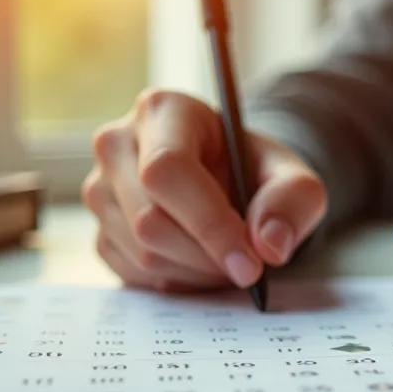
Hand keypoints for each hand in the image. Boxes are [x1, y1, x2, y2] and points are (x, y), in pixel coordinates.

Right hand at [82, 90, 326, 291]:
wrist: (229, 182)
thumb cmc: (255, 172)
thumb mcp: (292, 178)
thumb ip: (293, 201)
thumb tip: (269, 244)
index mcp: (163, 110)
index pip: (169, 169)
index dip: (209, 223)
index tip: (251, 264)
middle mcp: (117, 143)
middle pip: (149, 218)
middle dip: (207, 255)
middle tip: (248, 266)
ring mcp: (99, 188)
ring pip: (141, 252)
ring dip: (195, 272)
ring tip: (227, 258)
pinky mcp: (98, 230)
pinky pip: (132, 273)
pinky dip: (175, 281)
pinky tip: (199, 263)